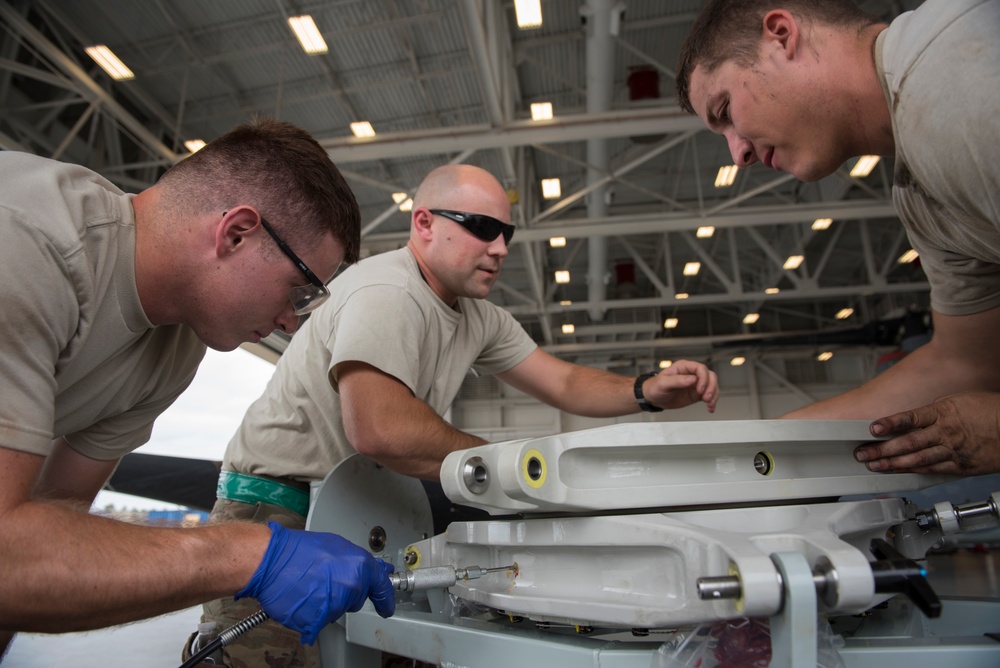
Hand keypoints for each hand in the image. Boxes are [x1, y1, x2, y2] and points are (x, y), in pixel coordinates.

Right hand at [237, 522, 395, 644]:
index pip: (382, 587)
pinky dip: (313, 611)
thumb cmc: (298, 550)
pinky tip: (304, 596)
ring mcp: (335, 606)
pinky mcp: (318, 621)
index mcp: (360, 567)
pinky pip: (321, 619)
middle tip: (326, 578)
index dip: (386, 598)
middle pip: (357, 598)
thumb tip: (371, 570)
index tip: (387, 605)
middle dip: (346, 591)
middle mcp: (351, 588)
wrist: (271, 561)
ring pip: (338, 609)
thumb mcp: (337, 545)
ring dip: (328, 601)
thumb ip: (358, 562)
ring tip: (311, 584)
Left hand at [644, 360, 718, 412]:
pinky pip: (709, 396)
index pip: (700, 368)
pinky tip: (710, 408)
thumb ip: (678, 380)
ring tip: (709, 404)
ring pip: (712, 386)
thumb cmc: (655, 387)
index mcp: (684, 367)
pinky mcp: (696, 394)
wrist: (653, 398)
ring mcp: (695, 384)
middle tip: (706, 398)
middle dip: (711, 387)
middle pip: (710, 376)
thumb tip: (692, 379)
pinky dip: (712, 402)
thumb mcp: (663, 383)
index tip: (700, 389)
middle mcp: (692, 374)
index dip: (703, 378)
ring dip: (714, 395)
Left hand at [855, 391, 999, 474]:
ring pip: (917, 460)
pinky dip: (914, 471)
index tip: (873, 427)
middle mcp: (946, 433)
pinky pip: (932, 469)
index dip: (890, 423)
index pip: (910, 418)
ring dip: (893, 464)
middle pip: (908, 443)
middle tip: (862, 453)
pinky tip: (899, 472)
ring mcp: (952, 451)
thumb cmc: (990, 410)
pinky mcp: (960, 466)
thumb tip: (918, 415)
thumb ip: (936, 408)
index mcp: (943, 412)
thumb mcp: (959, 399)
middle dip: (882, 449)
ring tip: (874, 465)